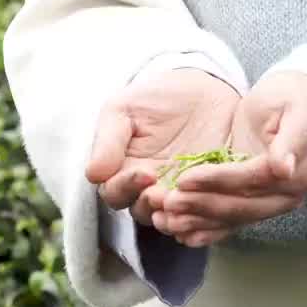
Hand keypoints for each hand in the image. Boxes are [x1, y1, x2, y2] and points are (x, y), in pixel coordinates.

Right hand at [85, 69, 240, 227]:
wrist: (205, 87)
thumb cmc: (156, 98)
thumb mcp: (124, 109)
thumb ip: (108, 140)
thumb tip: (93, 174)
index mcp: (123, 173)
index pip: (115, 193)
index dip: (126, 187)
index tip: (144, 173)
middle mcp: (150, 190)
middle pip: (143, 211)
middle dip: (152, 205)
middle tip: (164, 193)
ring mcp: (181, 195)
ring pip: (174, 218)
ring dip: (178, 216)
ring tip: (187, 201)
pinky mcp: (212, 194)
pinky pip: (207, 215)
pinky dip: (209, 218)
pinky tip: (213, 209)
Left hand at [144, 71, 306, 246]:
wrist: (296, 102)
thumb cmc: (295, 99)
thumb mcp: (300, 109)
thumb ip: (293, 139)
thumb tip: (284, 169)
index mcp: (298, 174)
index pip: (251, 180)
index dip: (217, 181)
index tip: (185, 179)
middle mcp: (285, 196)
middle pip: (239, 206)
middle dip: (201, 205)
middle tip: (167, 202)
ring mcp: (268, 203)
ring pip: (230, 218)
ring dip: (197, 221)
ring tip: (165, 219)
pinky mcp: (251, 203)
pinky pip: (227, 222)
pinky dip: (204, 229)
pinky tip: (180, 233)